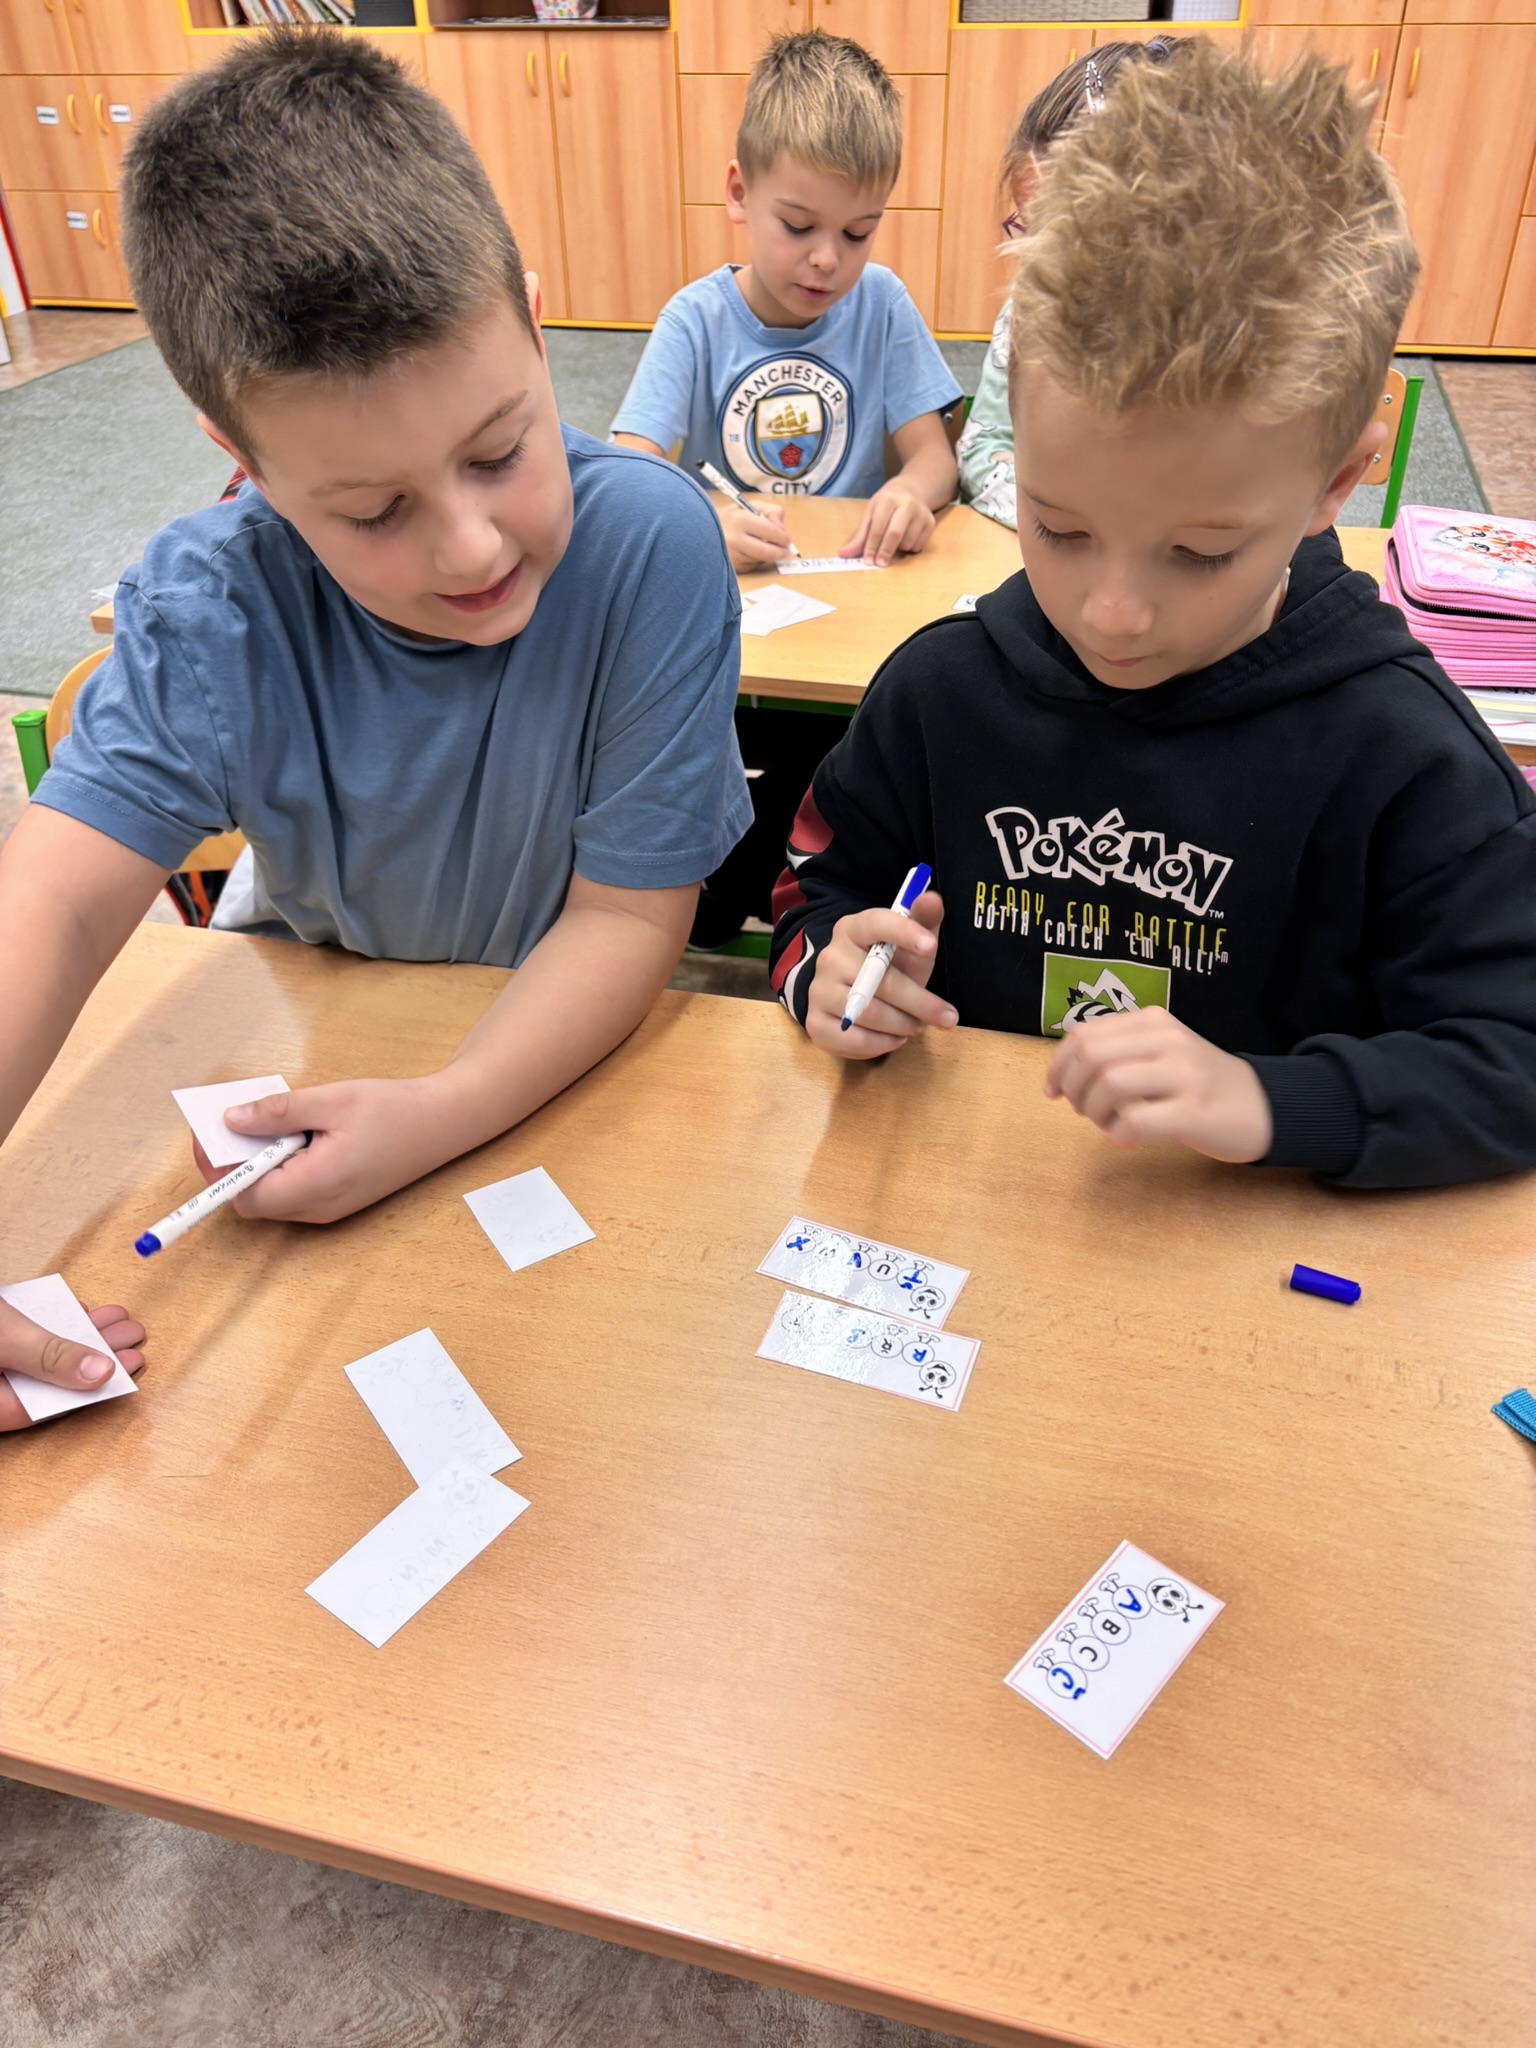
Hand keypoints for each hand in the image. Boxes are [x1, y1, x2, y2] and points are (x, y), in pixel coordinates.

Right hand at [0, 1297, 145, 1432]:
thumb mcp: (5, 1338)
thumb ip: (49, 1356)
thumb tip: (100, 1373)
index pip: (45, 1408)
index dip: (92, 1388)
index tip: (127, 1365)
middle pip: (45, 1382)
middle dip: (93, 1355)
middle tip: (130, 1336)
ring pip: (37, 1357)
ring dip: (77, 1336)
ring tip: (114, 1319)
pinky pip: (23, 1340)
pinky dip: (52, 1326)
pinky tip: (79, 1312)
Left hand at [210, 1076, 456, 1225]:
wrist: (447, 1122)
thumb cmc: (393, 1110)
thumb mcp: (331, 1100)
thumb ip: (278, 1112)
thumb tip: (231, 1121)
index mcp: (316, 1186)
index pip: (245, 1196)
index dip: (219, 1169)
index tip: (210, 1133)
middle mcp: (320, 1208)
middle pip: (255, 1200)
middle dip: (235, 1164)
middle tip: (234, 1121)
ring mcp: (331, 1208)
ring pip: (274, 1195)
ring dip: (258, 1163)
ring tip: (266, 1120)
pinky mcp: (340, 1198)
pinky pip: (295, 1189)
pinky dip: (281, 1164)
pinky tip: (294, 1132)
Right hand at [718, 498, 793, 570]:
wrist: (699, 531)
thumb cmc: (728, 518)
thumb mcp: (748, 506)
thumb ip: (770, 511)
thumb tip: (782, 529)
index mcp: (740, 520)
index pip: (771, 532)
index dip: (783, 538)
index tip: (787, 540)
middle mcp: (734, 540)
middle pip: (768, 552)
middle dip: (780, 552)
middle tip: (784, 551)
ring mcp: (731, 556)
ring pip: (760, 561)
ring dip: (766, 557)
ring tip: (762, 547)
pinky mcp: (729, 568)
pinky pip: (750, 567)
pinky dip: (754, 562)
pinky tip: (749, 554)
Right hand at [805, 891, 955, 1058]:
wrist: (850, 991)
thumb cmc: (888, 964)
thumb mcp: (908, 942)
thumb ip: (923, 920)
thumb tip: (931, 898)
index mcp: (853, 928)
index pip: (877, 924)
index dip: (905, 933)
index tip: (931, 946)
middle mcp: (830, 956)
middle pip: (881, 982)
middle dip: (921, 1003)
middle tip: (946, 1017)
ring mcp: (818, 990)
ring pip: (869, 1014)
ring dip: (903, 1025)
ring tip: (918, 1025)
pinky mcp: (815, 1023)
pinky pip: (853, 1040)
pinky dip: (882, 1044)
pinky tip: (896, 1037)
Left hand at [839, 483, 936, 566]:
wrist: (912, 490)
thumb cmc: (887, 505)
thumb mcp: (871, 514)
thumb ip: (860, 536)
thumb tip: (843, 554)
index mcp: (887, 500)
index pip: (878, 527)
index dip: (872, 546)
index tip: (868, 561)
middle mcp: (907, 504)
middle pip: (895, 534)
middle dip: (885, 551)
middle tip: (880, 564)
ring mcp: (921, 513)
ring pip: (908, 542)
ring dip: (899, 550)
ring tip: (894, 543)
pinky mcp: (930, 522)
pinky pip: (919, 545)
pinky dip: (910, 548)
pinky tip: (906, 539)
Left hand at [1043, 1007, 1272, 1162]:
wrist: (1265, 1106)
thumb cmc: (1201, 1083)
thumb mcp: (1162, 1051)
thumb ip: (1120, 1051)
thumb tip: (1063, 1071)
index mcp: (1154, 1021)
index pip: (1084, 1033)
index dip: (1057, 1064)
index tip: (1051, 1090)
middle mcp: (1168, 1040)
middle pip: (1091, 1056)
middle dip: (1072, 1088)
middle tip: (1081, 1110)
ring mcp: (1184, 1074)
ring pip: (1109, 1083)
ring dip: (1094, 1111)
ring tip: (1107, 1124)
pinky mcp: (1194, 1112)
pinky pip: (1136, 1121)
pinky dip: (1118, 1133)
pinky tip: (1127, 1139)